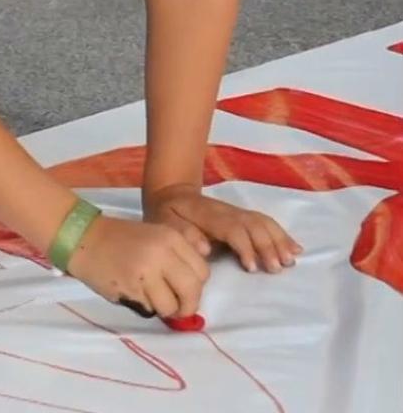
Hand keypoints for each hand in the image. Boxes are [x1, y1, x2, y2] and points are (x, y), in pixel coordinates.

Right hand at [67, 214, 209, 318]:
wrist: (81, 237)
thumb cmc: (119, 239)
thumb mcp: (155, 235)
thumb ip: (180, 254)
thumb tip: (198, 283)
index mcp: (170, 238)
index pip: (202, 272)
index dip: (195, 285)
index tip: (183, 288)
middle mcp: (162, 253)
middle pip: (192, 291)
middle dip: (187, 305)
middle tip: (177, 307)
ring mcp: (146, 272)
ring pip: (170, 306)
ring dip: (163, 308)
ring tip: (149, 298)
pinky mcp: (130, 288)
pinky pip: (149, 309)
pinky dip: (145, 306)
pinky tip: (133, 293)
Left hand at [146, 184, 302, 273]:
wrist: (172, 193)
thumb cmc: (168, 212)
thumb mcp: (165, 221)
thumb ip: (183, 234)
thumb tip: (204, 248)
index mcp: (210, 215)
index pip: (233, 230)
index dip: (245, 248)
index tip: (252, 268)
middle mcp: (229, 212)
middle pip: (254, 227)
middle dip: (268, 247)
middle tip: (277, 269)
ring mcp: (238, 213)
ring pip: (264, 224)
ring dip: (280, 242)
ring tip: (290, 261)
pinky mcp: (243, 216)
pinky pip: (267, 223)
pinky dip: (283, 235)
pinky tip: (296, 248)